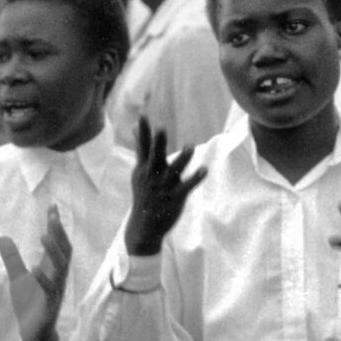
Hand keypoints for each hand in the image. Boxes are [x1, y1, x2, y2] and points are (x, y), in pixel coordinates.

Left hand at [0, 205, 72, 340]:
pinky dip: (43, 279)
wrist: (33, 333)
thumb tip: (2, 237)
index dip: (56, 226)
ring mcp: (56, 291)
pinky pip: (50, 291)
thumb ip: (12, 258)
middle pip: (64, 252)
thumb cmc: (30, 304)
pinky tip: (35, 268)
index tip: (52, 207)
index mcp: (51, 269)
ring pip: (60, 269)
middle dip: (59, 234)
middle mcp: (57, 277)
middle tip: (53, 217)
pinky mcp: (50, 305)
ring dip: (53, 252)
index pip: (58, 243)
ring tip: (44, 236)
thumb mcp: (17, 278)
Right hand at [125, 117, 205, 256]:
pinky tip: (204, 170)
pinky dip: (195, 178)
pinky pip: (186, 187)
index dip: (143, 131)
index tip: (142, 115)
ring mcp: (163, 187)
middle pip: (155, 156)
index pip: (142, 146)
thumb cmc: (144, 193)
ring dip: (182, 159)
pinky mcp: (175, 198)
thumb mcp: (139, 171)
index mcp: (143, 168)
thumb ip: (141, 149)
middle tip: (161, 128)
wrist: (144, 225)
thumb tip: (136, 127)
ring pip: (174, 170)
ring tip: (190, 146)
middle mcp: (152, 176)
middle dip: (158, 143)